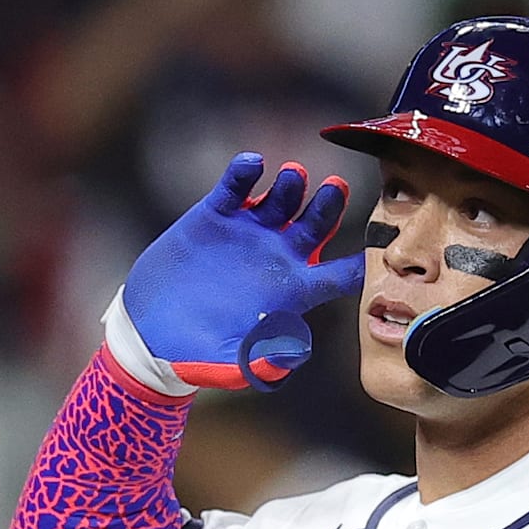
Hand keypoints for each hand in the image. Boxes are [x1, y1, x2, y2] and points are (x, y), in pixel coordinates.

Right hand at [114, 154, 359, 390]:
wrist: (149, 332)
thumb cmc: (196, 355)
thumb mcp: (231, 365)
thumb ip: (263, 361)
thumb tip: (296, 351)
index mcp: (292, 291)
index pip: (340, 275)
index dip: (362, 262)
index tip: (378, 243)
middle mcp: (277, 257)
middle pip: (317, 225)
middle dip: (329, 205)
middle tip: (335, 188)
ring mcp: (248, 232)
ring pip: (282, 199)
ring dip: (291, 185)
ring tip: (292, 175)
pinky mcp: (215, 215)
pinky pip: (236, 186)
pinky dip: (244, 172)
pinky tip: (251, 164)